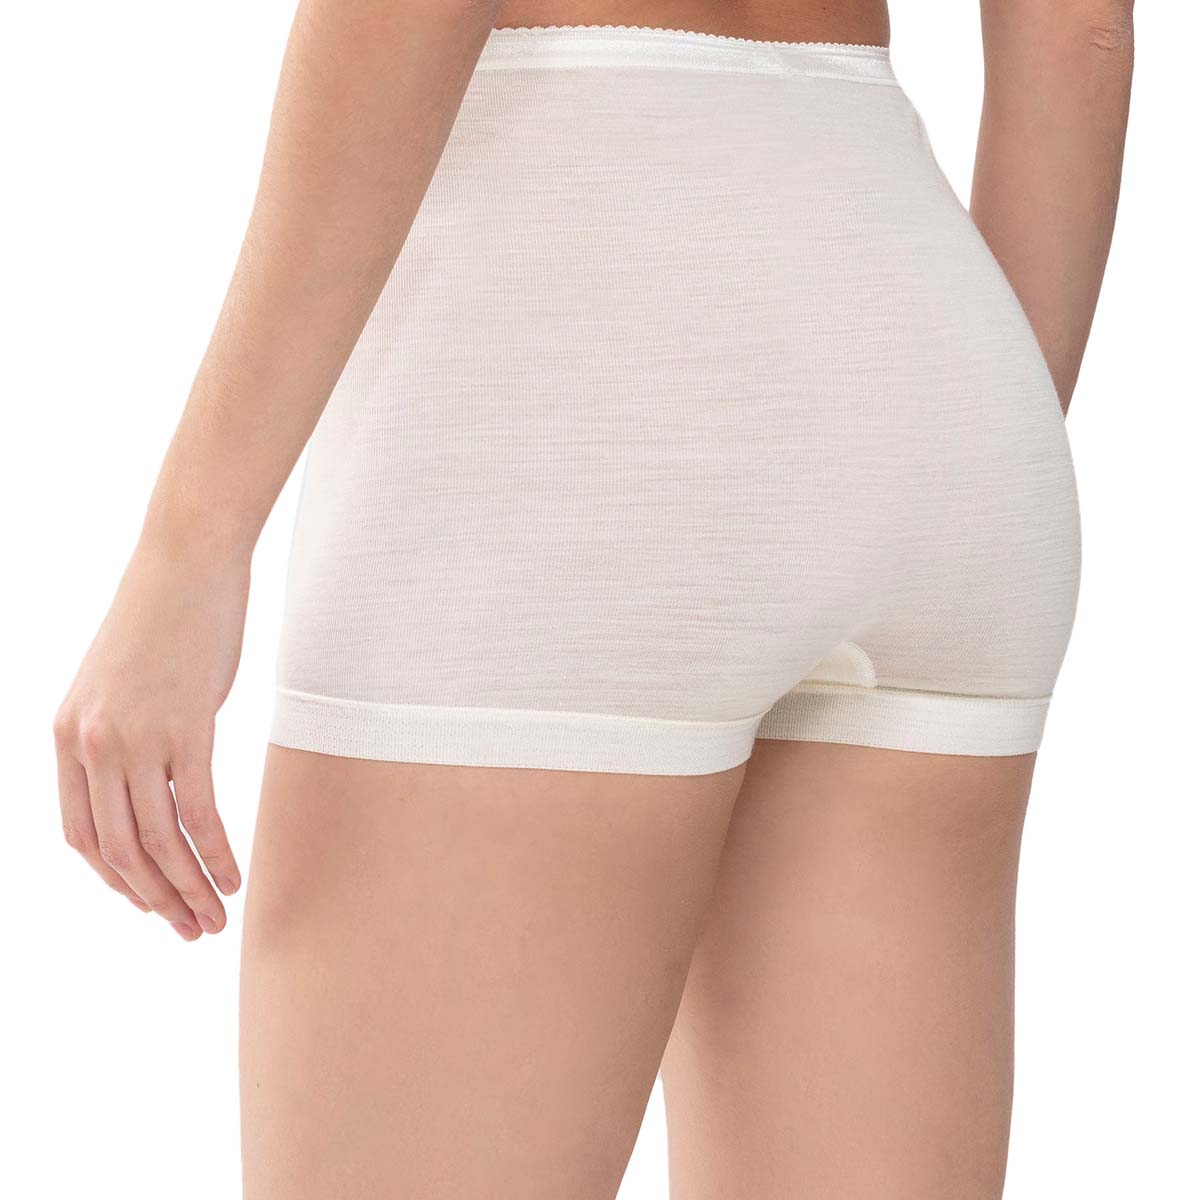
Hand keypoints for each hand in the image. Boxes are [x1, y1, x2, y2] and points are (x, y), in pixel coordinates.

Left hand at [54, 536, 249, 939]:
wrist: (184, 563)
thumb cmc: (162, 620)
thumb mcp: (120, 687)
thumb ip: (123, 740)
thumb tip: (152, 786)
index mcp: (66, 738)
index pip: (81, 835)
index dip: (116, 880)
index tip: (149, 902)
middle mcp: (91, 746)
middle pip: (119, 850)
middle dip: (155, 901)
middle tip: (188, 930)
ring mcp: (135, 739)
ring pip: (157, 841)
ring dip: (187, 890)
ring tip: (213, 919)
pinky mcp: (184, 730)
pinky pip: (197, 812)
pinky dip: (214, 854)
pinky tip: (233, 877)